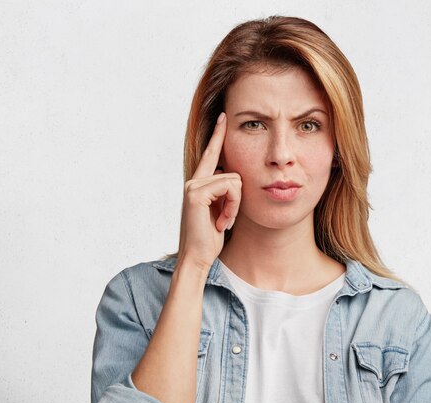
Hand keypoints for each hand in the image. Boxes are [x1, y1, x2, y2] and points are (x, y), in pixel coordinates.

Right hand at [178, 112, 240, 271]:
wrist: (197, 257)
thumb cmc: (210, 238)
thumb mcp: (221, 211)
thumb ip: (224, 193)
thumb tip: (235, 180)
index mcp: (199, 183)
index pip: (211, 154)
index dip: (218, 135)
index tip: (223, 117)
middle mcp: (194, 180)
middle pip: (233, 172)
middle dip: (237, 199)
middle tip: (226, 220)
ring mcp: (193, 185)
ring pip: (234, 181)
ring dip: (235, 206)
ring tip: (223, 222)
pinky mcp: (196, 194)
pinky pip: (230, 188)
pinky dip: (232, 208)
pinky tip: (221, 223)